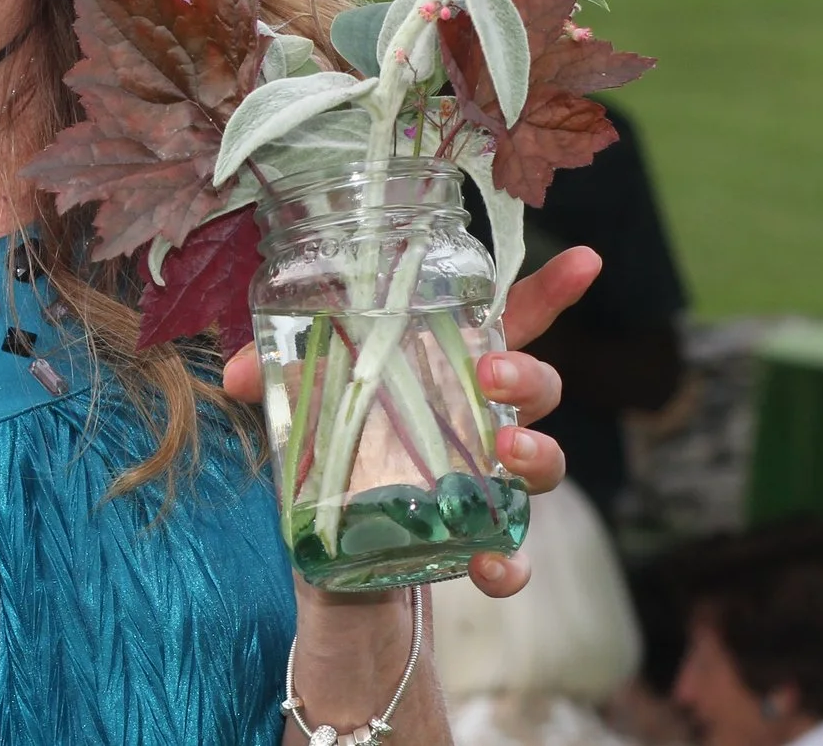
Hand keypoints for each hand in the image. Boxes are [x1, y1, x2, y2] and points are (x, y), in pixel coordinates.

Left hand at [221, 245, 601, 599]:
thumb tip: (235, 375)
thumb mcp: (299, 408)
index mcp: (447, 370)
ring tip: (504, 450)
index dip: (550, 290)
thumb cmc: (334, 451)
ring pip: (546, 461)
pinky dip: (511, 562)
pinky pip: (516, 554)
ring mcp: (487, 484)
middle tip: (490, 373)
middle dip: (528, 374)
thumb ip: (273, 378)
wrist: (335, 561)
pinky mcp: (479, 545)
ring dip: (538, 452)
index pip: (509, 321)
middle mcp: (480, 421)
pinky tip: (491, 563)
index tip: (586, 259)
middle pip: (538, 385)